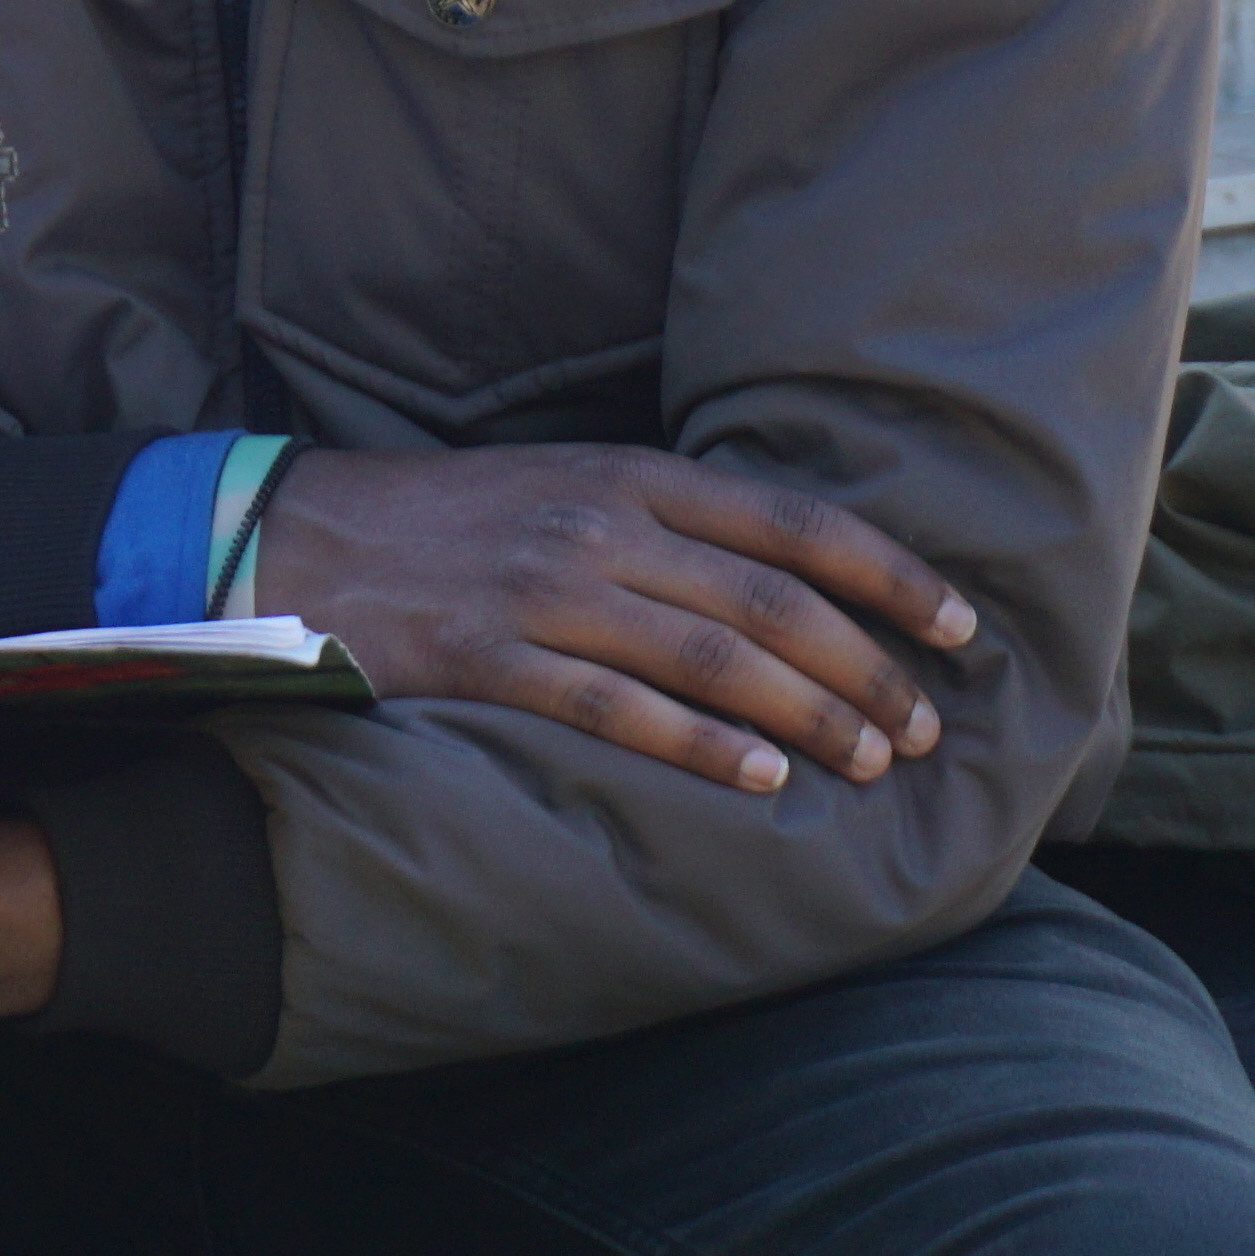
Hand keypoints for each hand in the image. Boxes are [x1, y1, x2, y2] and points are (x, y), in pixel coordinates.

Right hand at [257, 444, 976, 797]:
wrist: (294, 538)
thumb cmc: (444, 520)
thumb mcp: (560, 486)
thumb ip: (662, 521)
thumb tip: (786, 583)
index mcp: (626, 475)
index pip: (794, 523)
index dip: (891, 576)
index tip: (960, 628)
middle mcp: (598, 527)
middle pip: (772, 603)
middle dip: (868, 670)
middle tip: (924, 728)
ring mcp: (543, 593)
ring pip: (714, 658)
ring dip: (809, 716)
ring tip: (868, 764)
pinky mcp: (488, 658)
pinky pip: (616, 708)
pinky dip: (700, 745)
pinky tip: (760, 780)